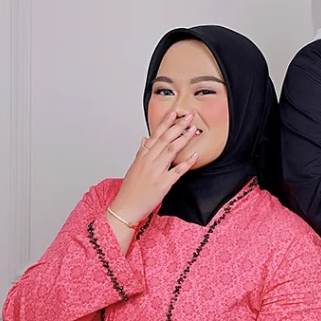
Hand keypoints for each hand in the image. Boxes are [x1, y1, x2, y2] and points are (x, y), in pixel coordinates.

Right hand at [110, 111, 198, 225]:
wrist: (125, 207)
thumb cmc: (130, 190)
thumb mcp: (134, 167)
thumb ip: (141, 152)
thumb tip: (145, 139)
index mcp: (142, 156)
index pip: (155, 135)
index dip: (166, 123)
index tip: (174, 113)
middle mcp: (149, 161)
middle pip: (165, 139)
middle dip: (178, 126)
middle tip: (189, 116)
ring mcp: (156, 172)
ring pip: (171, 150)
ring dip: (183, 138)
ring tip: (193, 130)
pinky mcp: (163, 184)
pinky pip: (177, 171)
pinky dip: (187, 162)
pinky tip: (195, 155)